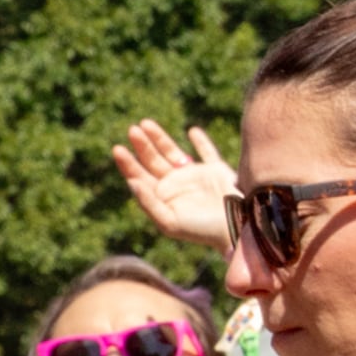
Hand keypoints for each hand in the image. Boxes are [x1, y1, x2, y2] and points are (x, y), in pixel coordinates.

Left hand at [113, 118, 235, 252]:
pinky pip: (207, 152)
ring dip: (160, 138)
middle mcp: (176, 185)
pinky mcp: (216, 171)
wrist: (236, 230)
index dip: (128, 163)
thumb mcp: (169, 222)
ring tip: (146, 124)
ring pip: (173, 152)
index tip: (118, 148)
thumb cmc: (201, 231)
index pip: (140, 177)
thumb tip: (131, 182)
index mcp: (162, 198)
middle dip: (142, 146)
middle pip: (153, 161)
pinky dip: (201, 142)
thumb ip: (149, 203)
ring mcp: (196, 177)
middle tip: (132, 130)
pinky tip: (192, 131)